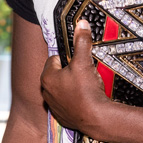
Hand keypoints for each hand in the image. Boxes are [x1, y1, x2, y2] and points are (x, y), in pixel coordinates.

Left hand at [40, 19, 109, 134]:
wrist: (96, 118)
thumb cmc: (86, 90)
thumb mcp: (84, 62)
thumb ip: (82, 42)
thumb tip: (81, 24)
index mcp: (47, 77)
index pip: (54, 59)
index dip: (68, 57)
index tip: (78, 60)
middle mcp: (45, 92)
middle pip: (57, 74)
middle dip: (69, 71)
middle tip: (83, 73)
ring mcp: (53, 105)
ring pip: (61, 89)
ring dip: (70, 86)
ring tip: (85, 86)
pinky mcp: (61, 116)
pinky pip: (66, 103)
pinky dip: (73, 100)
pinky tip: (85, 99)